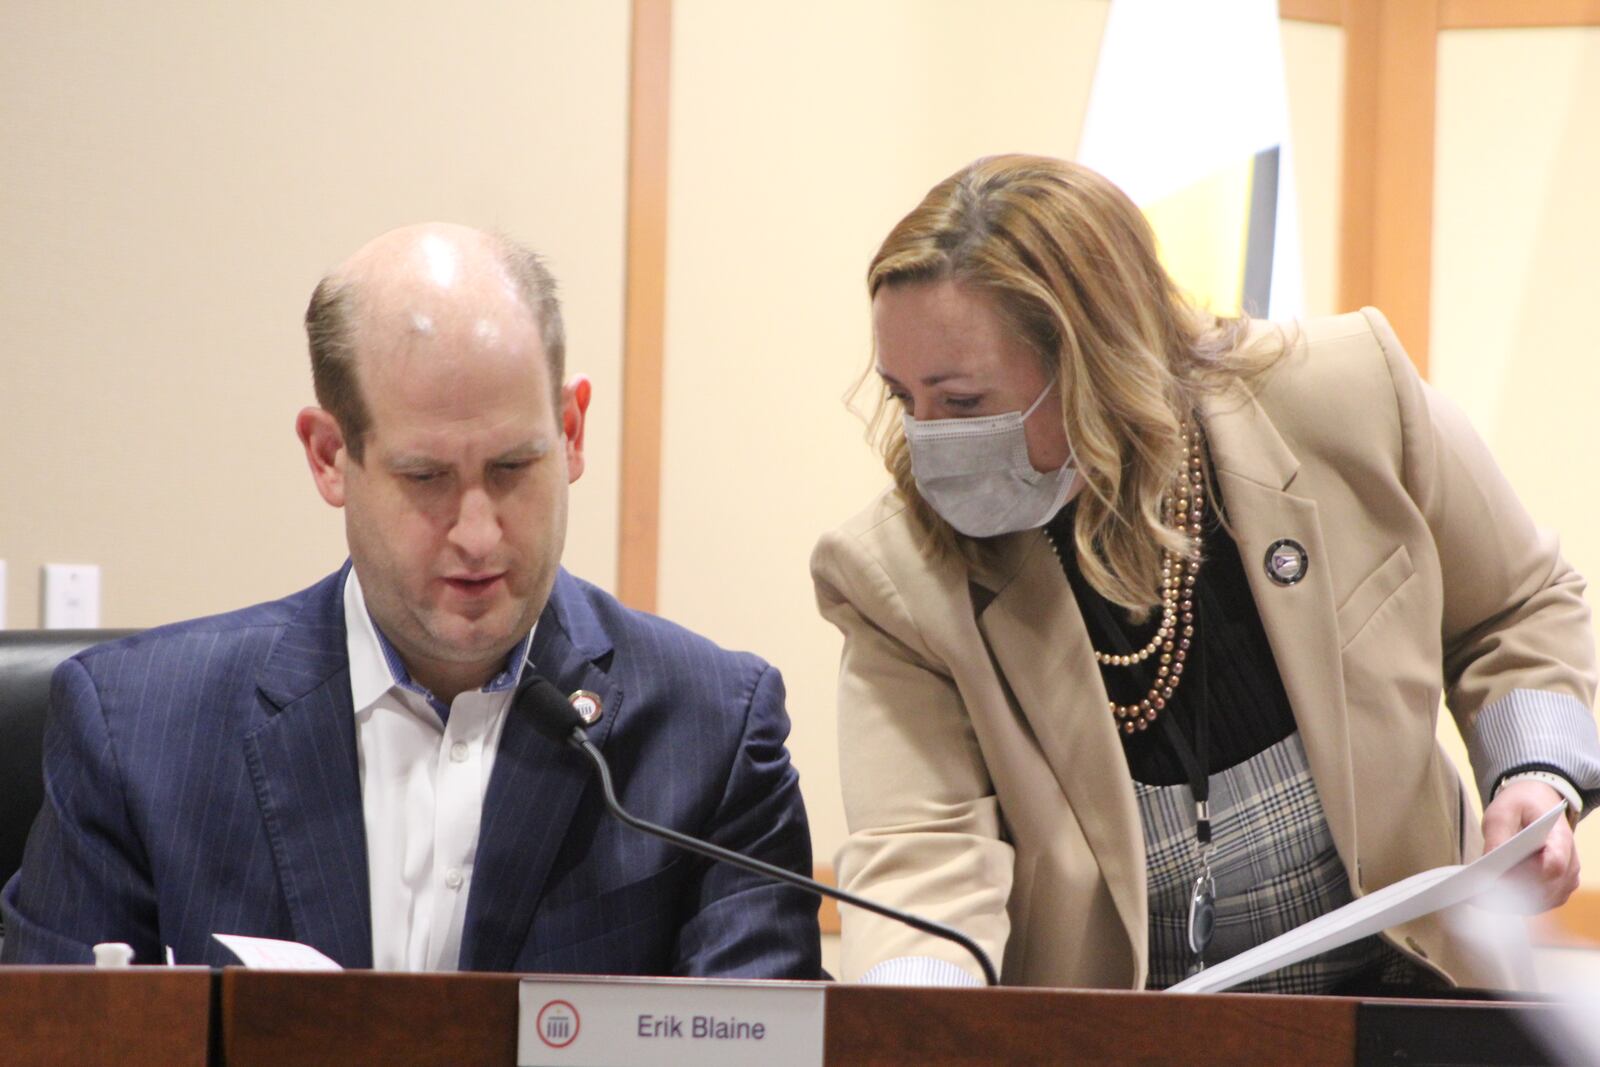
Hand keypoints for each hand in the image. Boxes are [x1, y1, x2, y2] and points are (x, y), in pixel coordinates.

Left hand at [1480, 780, 1579, 912]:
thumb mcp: (1502, 811)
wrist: (1537, 805)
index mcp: (1560, 838)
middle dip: (1511, 891)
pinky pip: (1538, 904)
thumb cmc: (1520, 806)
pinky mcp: (1556, 890)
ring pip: (1541, 901)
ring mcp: (1566, 880)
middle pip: (1545, 888)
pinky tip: (1488, 900)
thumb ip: (1498, 836)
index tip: (1499, 878)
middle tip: (1477, 893)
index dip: (1528, 875)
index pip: (1554, 864)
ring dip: (1511, 901)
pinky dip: (1515, 904)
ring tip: (1477, 898)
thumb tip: (1489, 864)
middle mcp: (1571, 863)